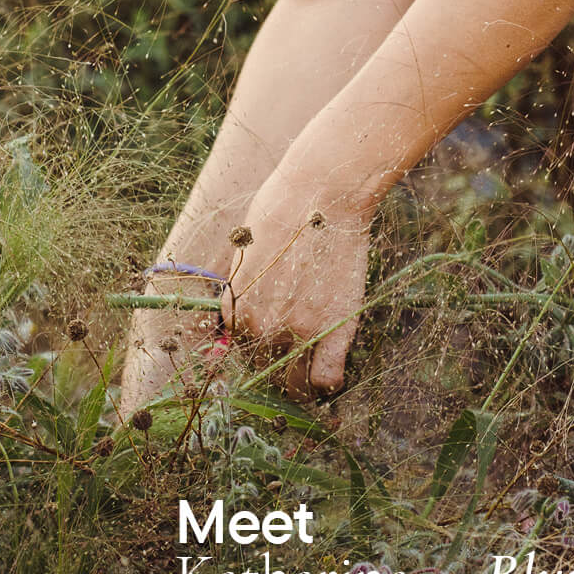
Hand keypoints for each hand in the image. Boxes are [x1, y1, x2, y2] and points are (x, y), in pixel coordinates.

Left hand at [223, 162, 372, 400]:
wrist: (325, 190)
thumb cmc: (281, 208)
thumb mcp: (244, 249)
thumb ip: (241, 288)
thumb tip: (238, 315)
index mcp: (237, 306)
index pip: (235, 345)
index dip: (250, 338)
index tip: (262, 333)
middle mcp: (264, 325)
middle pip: (262, 367)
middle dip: (271, 362)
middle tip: (285, 350)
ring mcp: (302, 329)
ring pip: (294, 382)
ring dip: (296, 381)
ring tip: (304, 374)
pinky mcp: (337, 327)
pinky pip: (328, 377)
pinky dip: (325, 382)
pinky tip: (325, 374)